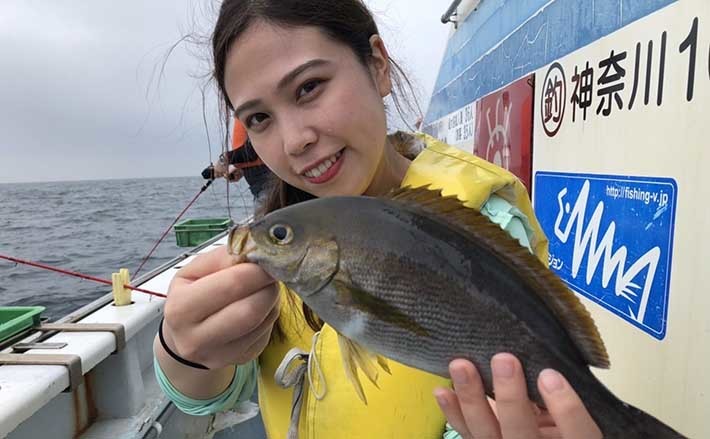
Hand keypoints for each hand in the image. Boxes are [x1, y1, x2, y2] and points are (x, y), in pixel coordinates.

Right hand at [162, 245, 279, 369]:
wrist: (185, 334)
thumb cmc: (192, 294)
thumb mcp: (196, 270)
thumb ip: (223, 257)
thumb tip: (254, 252)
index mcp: (181, 308)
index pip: (231, 285)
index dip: (256, 269)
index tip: (267, 259)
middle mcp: (196, 339)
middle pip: (250, 311)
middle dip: (268, 286)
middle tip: (271, 273)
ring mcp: (219, 355)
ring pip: (263, 321)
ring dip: (272, 300)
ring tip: (264, 287)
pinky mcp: (240, 360)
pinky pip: (266, 333)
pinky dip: (269, 315)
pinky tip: (259, 306)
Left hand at [434, 354, 601, 438]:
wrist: (539, 436)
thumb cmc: (560, 414)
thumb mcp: (572, 406)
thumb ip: (562, 391)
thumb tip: (545, 355)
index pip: (578, 434)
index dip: (567, 409)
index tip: (550, 374)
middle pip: (522, 434)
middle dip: (510, 397)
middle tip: (503, 359)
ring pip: (485, 433)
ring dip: (471, 398)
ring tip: (461, 366)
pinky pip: (465, 432)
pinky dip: (452, 411)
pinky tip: (443, 390)